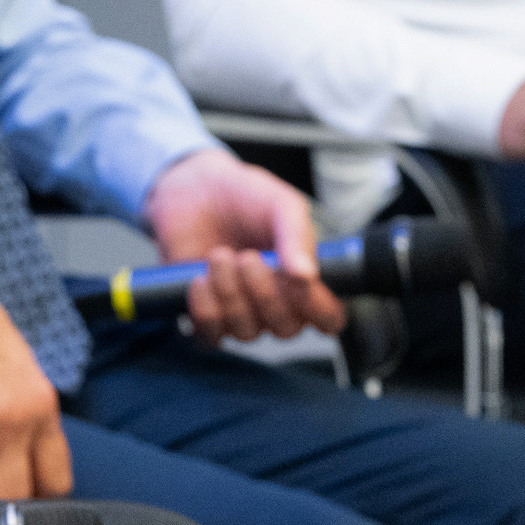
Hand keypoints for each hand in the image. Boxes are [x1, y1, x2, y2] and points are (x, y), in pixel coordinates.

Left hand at [141, 147, 344, 341]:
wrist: (195, 188)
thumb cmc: (246, 196)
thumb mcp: (281, 205)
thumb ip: (298, 236)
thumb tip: (307, 276)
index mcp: (305, 279)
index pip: (328, 317)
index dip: (319, 309)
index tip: (300, 282)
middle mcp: (277, 303)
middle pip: (286, 328)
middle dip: (265, 294)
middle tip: (248, 256)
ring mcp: (242, 312)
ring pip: (247, 332)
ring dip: (231, 295)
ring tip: (219, 256)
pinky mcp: (207, 315)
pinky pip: (211, 336)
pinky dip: (205, 309)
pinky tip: (199, 278)